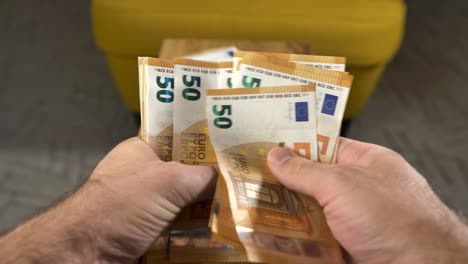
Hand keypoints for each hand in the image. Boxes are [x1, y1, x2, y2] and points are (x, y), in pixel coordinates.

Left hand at [0, 137, 215, 263]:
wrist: (85, 253)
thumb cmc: (121, 205)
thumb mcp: (169, 181)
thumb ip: (203, 175)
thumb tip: (230, 180)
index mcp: (143, 151)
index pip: (182, 141)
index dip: (207, 147)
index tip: (233, 154)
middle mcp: (144, 176)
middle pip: (187, 176)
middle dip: (211, 183)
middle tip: (240, 186)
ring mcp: (144, 206)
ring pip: (185, 204)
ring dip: (205, 210)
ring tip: (235, 209)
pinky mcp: (147, 232)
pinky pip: (178, 226)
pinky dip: (195, 231)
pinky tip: (217, 230)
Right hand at [267, 138, 467, 263]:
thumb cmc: (395, 219)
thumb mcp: (343, 185)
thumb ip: (306, 170)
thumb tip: (276, 155)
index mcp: (365, 161)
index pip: (324, 145)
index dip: (295, 144)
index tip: (267, 146)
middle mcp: (359, 188)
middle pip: (313, 181)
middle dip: (285, 183)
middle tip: (254, 181)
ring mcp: (353, 218)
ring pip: (311, 211)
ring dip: (287, 214)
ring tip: (256, 208)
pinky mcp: (346, 245)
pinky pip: (315, 237)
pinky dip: (297, 238)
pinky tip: (275, 235)